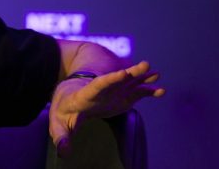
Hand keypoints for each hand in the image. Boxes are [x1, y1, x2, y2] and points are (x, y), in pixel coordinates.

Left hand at [49, 60, 164, 156]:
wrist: (70, 97)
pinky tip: (161, 91)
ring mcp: (114, 91)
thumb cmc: (63, 111)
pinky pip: (137, 92)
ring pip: (130, 82)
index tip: (123, 73)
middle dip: (131, 73)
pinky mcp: (122, 96)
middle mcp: (102, 90)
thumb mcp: (58, 123)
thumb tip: (64, 153)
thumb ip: (61, 136)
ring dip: (142, 77)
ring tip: (156, 73)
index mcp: (85, 94)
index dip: (111, 79)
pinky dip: (148, 91)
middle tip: (144, 65)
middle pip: (117, 80)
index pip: (98, 85)